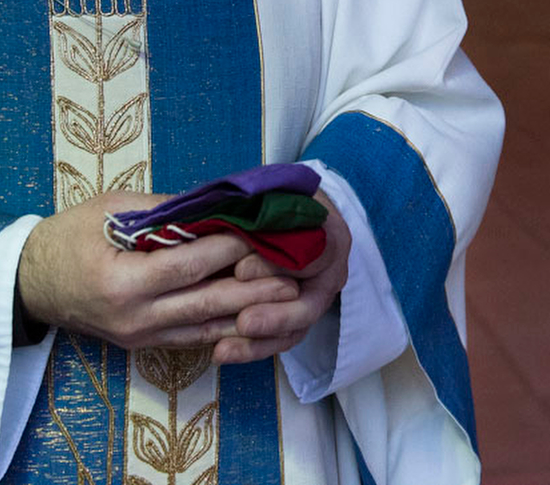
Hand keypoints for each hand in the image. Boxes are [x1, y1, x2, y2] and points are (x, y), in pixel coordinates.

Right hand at [17, 192, 299, 349]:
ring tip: (288, 296)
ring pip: (206, 328)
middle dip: (254, 287)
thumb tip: (214, 204)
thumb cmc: (67, 237)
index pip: (188, 266)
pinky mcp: (145, 345)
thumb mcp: (110, 209)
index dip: (228, 249)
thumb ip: (163, 210)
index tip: (262, 230)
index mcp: (122, 283)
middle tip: (294, 271)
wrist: (32, 283)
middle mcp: (135, 318)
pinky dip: (225, 326)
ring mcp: (141, 337)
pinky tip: (255, 315)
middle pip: (206, 304)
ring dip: (249, 312)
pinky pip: (193, 338)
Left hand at [212, 191, 350, 364]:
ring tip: (222, 351)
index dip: (275, 265)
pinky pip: (279, 341)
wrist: (293, 212)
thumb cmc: (280, 200)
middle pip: (308, 304)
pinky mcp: (296, 317)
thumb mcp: (273, 196)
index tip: (239, 271)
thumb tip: (225, 227)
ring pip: (294, 330)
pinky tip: (220, 353)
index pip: (312, 255)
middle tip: (242, 322)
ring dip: (258, 343)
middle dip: (274, 317)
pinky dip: (251, 349)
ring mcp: (315, 298)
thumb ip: (257, 213)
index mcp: (329, 236)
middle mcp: (329, 273)